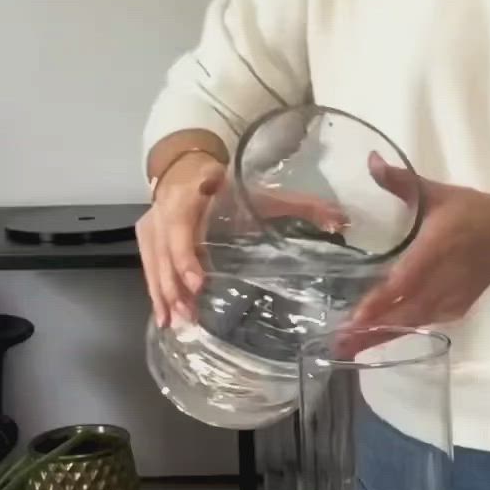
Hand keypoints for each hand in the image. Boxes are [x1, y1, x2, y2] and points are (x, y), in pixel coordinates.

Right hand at [138, 153, 347, 328]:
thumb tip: (342, 221)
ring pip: (152, 264)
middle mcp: (164, 210)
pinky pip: (149, 268)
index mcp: (189, 195)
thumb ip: (302, 205)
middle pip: (163, 252)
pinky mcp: (147, 239)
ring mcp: (151, 226)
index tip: (198, 282)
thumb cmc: (229, 183)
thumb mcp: (263, 192)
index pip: (181, 227)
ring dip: (163, 295)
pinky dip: (156, 293)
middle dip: (174, 286)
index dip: (186, 255)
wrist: (187, 166)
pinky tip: (165, 318)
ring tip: (177, 323)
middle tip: (189, 316)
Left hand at [346, 154, 489, 338]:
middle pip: (406, 311)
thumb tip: (371, 160)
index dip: (382, 299)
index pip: (407, 278)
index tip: (357, 316)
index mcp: (439, 245)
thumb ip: (402, 181)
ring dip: (380, 337)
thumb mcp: (437, 192)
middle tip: (338, 340)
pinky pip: (421, 323)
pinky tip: (370, 340)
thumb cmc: (470, 212)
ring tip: (346, 348)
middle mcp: (445, 278)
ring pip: (412, 323)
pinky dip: (396, 333)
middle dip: (372, 329)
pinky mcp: (454, 309)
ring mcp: (451, 298)